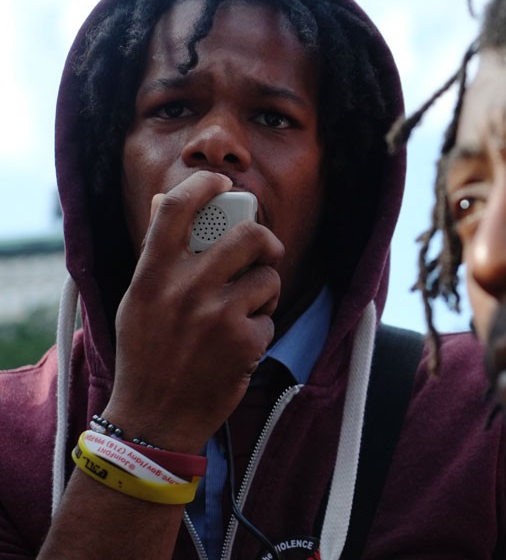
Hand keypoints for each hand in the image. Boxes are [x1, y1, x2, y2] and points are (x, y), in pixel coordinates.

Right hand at [103, 171, 283, 452]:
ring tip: (245, 312)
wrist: (154, 419)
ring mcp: (216, 315)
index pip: (175, 210)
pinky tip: (238, 347)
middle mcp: (183, 289)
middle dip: (266, 240)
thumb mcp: (138, 301)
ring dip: (264, 293)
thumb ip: (157, 254)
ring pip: (267, 277)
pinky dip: (260, 329)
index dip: (203, 185)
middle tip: (266, 251)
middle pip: (247, 236)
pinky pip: (269, 317)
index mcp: (151, 276)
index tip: (221, 182)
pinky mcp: (244, 340)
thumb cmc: (146, 356)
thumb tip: (166, 202)